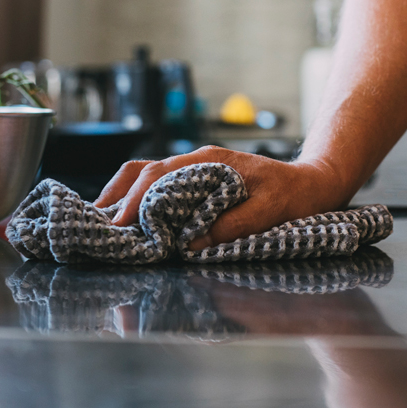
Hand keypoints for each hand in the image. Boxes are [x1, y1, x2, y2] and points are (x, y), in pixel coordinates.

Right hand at [94, 146, 347, 249]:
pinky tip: (127, 217)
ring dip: (121, 196)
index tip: (115, 226)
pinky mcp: (197, 181)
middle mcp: (196, 161)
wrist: (314, 181)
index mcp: (208, 163)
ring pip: (145, 175)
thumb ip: (232, 226)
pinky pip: (159, 184)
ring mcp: (195, 169)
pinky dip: (136, 198)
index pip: (159, 178)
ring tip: (99, 220)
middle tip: (92, 225)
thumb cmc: (295, 195)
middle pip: (142, 172)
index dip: (133, 202)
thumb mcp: (270, 212)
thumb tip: (191, 246)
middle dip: (114, 198)